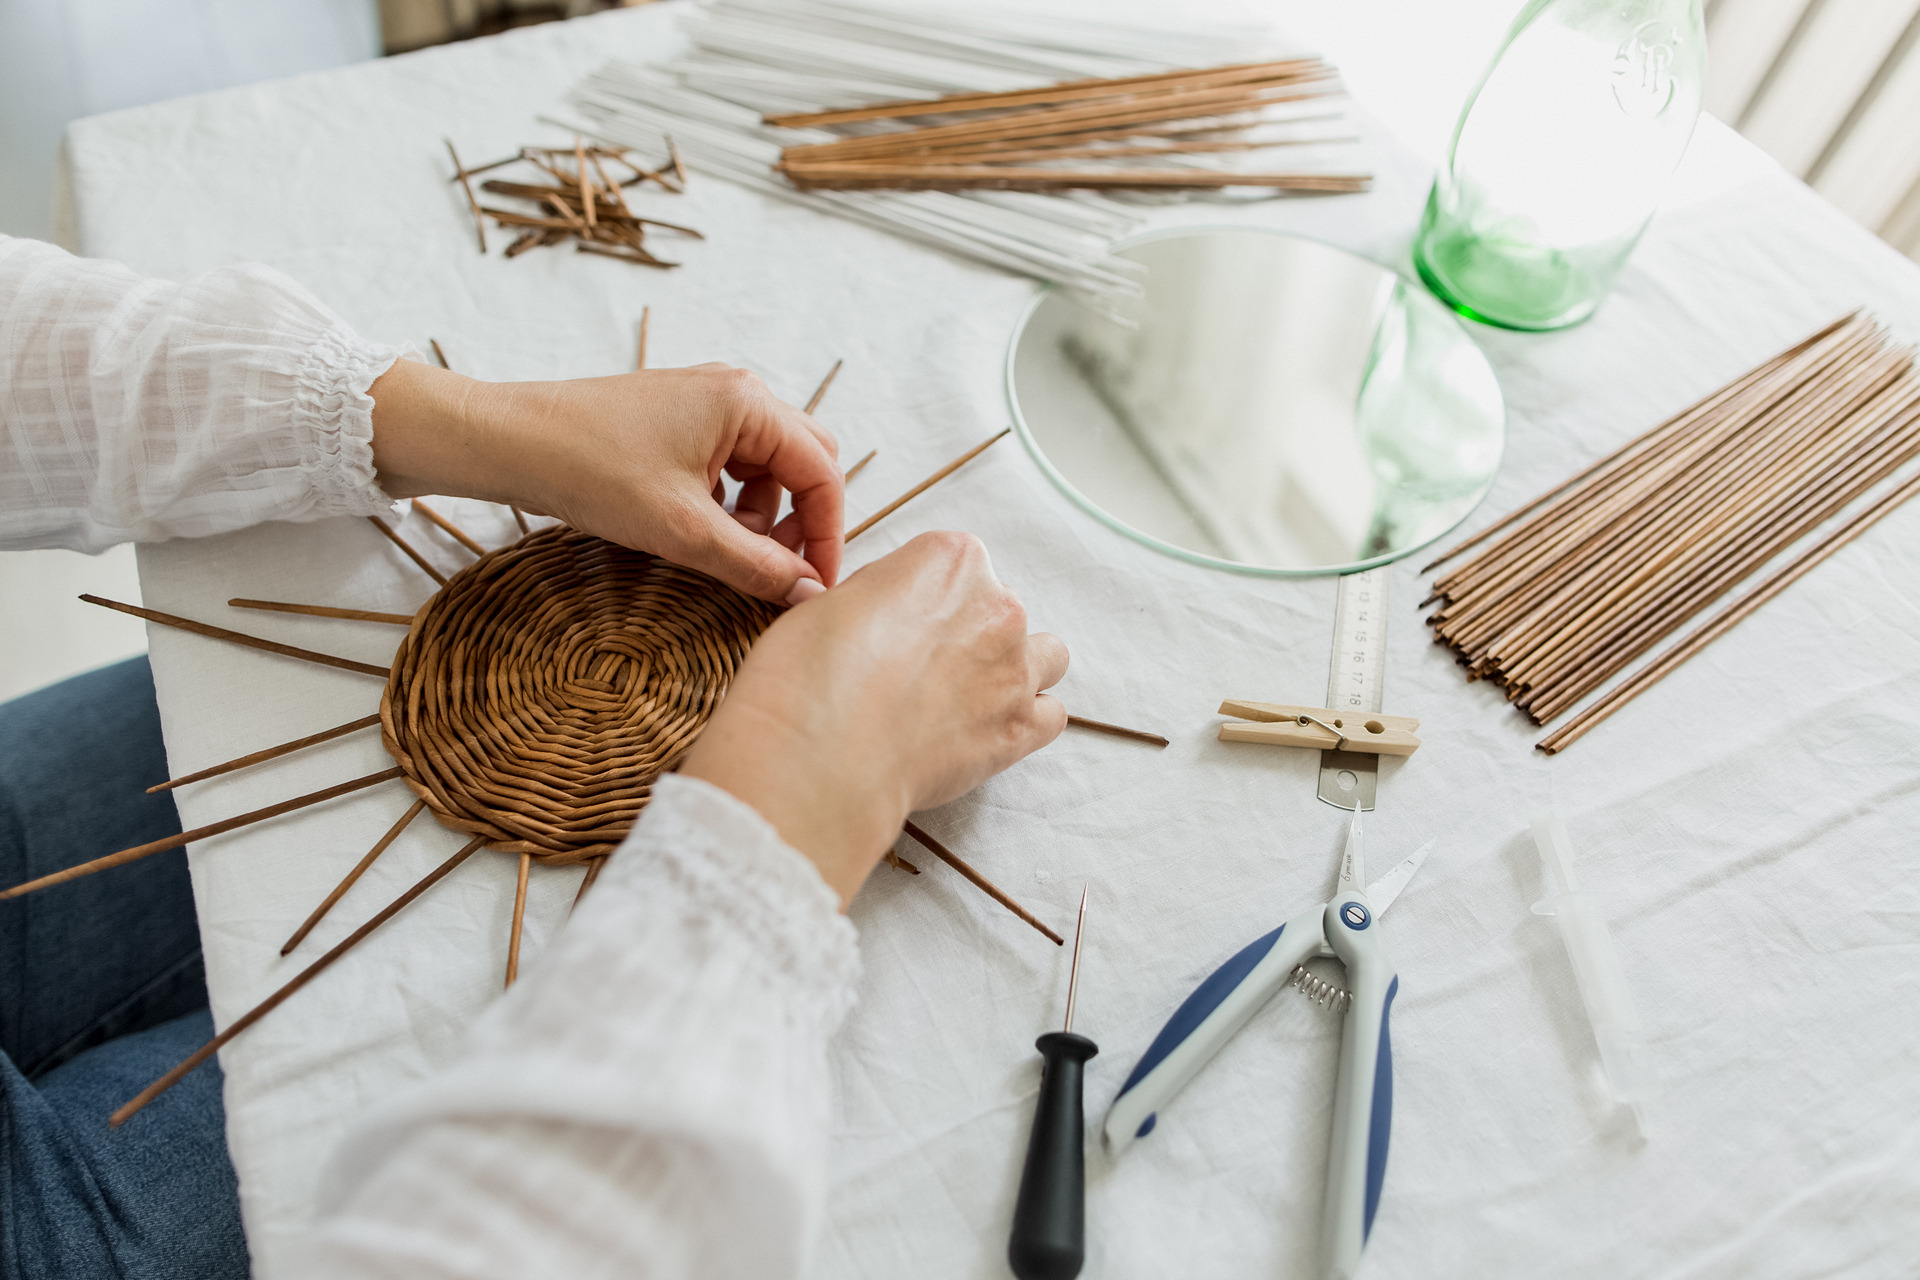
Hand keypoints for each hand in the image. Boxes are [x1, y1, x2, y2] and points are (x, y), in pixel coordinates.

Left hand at [367, 358, 842, 603]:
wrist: (509, 441)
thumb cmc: (589, 470)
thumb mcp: (683, 531)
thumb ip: (756, 564)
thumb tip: (809, 594)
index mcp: (748, 403)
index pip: (823, 473)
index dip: (828, 535)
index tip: (815, 587)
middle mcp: (735, 392)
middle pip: (805, 462)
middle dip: (800, 522)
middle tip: (779, 571)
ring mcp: (706, 402)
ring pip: (768, 467)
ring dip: (763, 516)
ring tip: (728, 553)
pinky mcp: (679, 419)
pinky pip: (732, 463)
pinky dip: (730, 502)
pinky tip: (699, 530)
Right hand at [681, 531, 1068, 905]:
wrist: (820, 753)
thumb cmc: (808, 674)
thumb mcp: (829, 601)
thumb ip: (879, 596)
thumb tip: (883, 615)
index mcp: (950, 559)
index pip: (955, 562)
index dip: (922, 595)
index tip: (897, 622)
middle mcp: (996, 604)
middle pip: (999, 608)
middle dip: (968, 633)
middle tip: (919, 670)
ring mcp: (1015, 668)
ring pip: (1046, 656)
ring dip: (1015, 670)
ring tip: (967, 697)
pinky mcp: (1019, 728)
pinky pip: (1050, 715)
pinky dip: (1027, 722)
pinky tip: (986, 731)